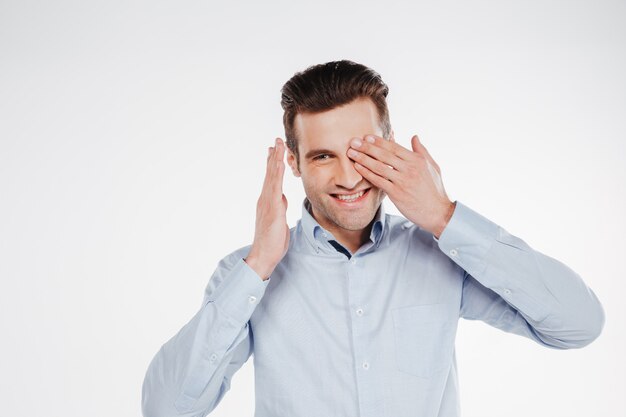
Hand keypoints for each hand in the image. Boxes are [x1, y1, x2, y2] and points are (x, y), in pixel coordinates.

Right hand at [245, 138, 289, 279]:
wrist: (263, 255)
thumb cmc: (273, 241)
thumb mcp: (280, 220)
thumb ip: (280, 208)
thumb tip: (283, 198)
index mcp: (268, 201)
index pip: (272, 178)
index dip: (274, 164)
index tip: (276, 150)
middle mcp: (265, 199)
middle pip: (270, 173)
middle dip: (274, 156)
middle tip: (276, 140)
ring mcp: (267, 202)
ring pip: (271, 176)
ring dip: (275, 160)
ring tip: (278, 145)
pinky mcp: (271, 208)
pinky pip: (274, 187)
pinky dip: (275, 174)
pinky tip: (278, 164)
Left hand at [347, 134, 454, 237]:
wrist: (438, 212)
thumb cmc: (435, 190)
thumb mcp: (432, 167)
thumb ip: (422, 151)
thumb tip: (414, 137)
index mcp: (417, 160)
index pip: (394, 147)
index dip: (379, 141)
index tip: (367, 137)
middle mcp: (410, 169)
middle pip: (384, 155)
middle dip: (367, 147)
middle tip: (353, 141)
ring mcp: (403, 181)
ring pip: (379, 167)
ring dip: (363, 159)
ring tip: (351, 153)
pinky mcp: (397, 194)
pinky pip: (378, 181)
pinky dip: (367, 173)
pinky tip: (358, 168)